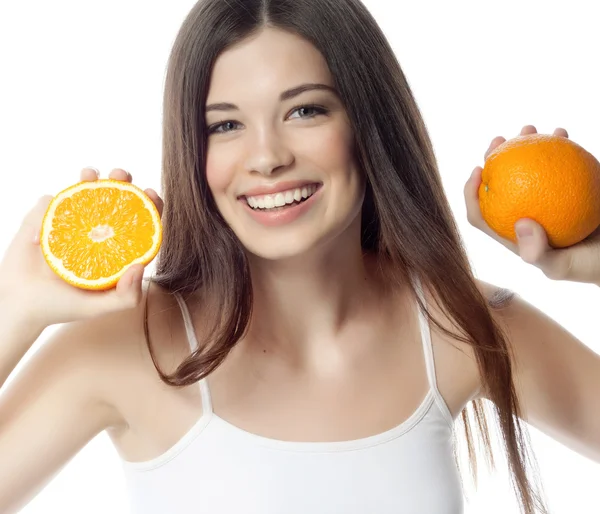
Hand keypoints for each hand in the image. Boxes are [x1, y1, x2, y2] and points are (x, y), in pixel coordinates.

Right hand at [0, 167, 164, 327]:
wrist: (19, 304)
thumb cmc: (63, 306)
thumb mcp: (100, 307)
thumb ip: (126, 296)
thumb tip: (140, 266)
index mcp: (114, 246)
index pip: (139, 221)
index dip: (149, 204)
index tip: (150, 193)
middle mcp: (95, 229)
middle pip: (114, 197)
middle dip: (121, 180)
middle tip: (121, 175)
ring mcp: (69, 221)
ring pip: (82, 190)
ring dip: (89, 177)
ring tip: (90, 175)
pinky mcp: (43, 218)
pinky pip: (48, 202)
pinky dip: (48, 208)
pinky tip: (41, 232)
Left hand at [464, 125, 599, 285]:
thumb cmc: (586, 267)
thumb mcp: (560, 267)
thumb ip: (537, 253)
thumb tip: (520, 223)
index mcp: (511, 234)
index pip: (481, 214)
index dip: (471, 193)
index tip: (478, 170)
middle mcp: (524, 213)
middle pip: (500, 183)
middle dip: (494, 159)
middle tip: (499, 139)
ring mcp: (545, 198)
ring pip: (528, 167)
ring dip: (526, 145)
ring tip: (530, 128)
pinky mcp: (568, 188)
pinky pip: (560, 163)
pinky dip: (560, 146)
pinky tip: (562, 132)